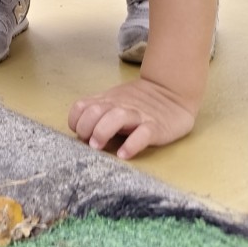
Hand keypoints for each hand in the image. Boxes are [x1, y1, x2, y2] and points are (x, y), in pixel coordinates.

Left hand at [68, 76, 196, 159]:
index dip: (75, 121)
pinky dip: (131, 145)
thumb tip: (81, 131)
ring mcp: (138, 115)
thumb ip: (99, 112)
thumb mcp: (114, 101)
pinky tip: (123, 155)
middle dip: (86, 127)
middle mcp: (120, 106)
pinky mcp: (156, 126)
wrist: (172, 91)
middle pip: (95, 111)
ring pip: (117, 117)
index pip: (81, 106)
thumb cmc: (139, 101)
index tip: (79, 133)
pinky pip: (143, 134)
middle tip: (89, 143)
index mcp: (107, 101)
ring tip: (99, 147)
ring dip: (102, 132)